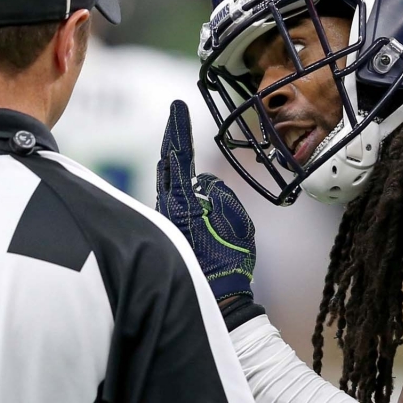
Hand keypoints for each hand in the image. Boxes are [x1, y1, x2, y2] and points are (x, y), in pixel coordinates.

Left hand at [156, 100, 255, 300]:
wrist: (216, 295)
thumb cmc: (229, 260)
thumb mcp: (236, 223)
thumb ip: (220, 196)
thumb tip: (204, 182)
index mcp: (185, 201)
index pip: (178, 156)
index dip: (178, 129)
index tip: (178, 107)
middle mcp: (170, 205)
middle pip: (167, 162)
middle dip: (172, 136)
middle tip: (176, 114)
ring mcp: (167, 216)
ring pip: (165, 178)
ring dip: (171, 156)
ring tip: (175, 134)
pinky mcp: (169, 225)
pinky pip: (170, 193)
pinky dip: (172, 177)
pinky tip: (174, 170)